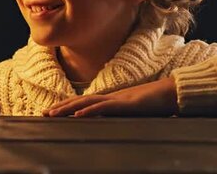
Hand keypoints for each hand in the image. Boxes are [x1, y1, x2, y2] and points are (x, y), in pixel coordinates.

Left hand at [43, 77, 177, 116]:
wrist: (173, 93)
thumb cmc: (157, 104)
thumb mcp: (136, 113)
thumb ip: (124, 116)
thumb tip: (114, 123)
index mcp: (112, 100)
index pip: (85, 103)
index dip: (68, 106)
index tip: (52, 112)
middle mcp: (111, 97)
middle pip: (80, 101)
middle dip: (61, 107)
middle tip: (43, 114)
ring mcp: (117, 99)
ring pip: (87, 102)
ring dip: (68, 108)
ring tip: (52, 114)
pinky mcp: (125, 104)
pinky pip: (104, 107)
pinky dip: (89, 111)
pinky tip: (77, 115)